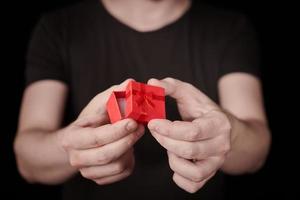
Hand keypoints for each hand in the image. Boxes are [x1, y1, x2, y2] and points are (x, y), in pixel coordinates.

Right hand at [60, 79, 144, 184]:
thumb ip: (113, 94)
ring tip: (133, 135)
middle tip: (139, 127)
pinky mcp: (99, 178)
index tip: (132, 121)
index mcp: (71, 138)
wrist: (80, 141)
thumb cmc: (91, 120)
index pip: (96, 138)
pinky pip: (122, 172)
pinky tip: (127, 147)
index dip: (117, 130)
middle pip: (107, 155)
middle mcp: (76, 158)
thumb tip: (130, 82)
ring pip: (117, 165)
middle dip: (127, 140)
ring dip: (130, 148)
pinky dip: (130, 159)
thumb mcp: (98, 104)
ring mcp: (87, 171)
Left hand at [147, 78, 231, 192]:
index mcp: (218, 123)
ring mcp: (217, 162)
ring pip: (193, 172)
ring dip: (174, 160)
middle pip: (189, 150)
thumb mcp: (189, 94)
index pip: (192, 132)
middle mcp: (221, 145)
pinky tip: (176, 160)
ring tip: (170, 146)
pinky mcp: (210, 173)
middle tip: (155, 130)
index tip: (153, 122)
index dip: (168, 129)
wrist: (221, 127)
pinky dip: (179, 177)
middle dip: (165, 141)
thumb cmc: (201, 110)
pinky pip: (193, 185)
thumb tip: (152, 83)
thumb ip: (171, 86)